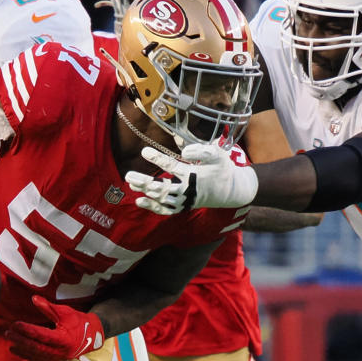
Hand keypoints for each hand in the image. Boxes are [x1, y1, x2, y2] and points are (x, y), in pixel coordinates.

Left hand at [6, 298, 104, 360]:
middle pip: (37, 347)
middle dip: (21, 340)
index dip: (28, 330)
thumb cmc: (79, 322)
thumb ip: (49, 307)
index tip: (16, 325)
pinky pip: (39, 360)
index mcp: (65, 339)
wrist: (93, 335)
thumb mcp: (65, 312)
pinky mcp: (56, 360)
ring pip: (37, 355)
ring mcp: (58, 358)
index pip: (42, 335)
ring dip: (22, 349)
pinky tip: (17, 351)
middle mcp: (61, 351)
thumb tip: (34, 299)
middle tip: (8, 333)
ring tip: (10, 342)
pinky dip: (27, 356)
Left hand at [127, 142, 257, 214]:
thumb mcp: (218, 154)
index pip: (172, 166)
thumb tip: (183, 151)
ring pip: (162, 199)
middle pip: (163, 188)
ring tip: (131, 183)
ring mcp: (186, 200)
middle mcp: (188, 190)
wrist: (232, 190)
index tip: (144, 151)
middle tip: (128, 176)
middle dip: (145, 182)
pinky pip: (167, 210)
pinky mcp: (185, 206)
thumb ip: (202, 150)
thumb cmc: (223, 168)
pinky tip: (139, 201)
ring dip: (146, 192)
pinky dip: (153, 207)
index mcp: (195, 175)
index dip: (157, 159)